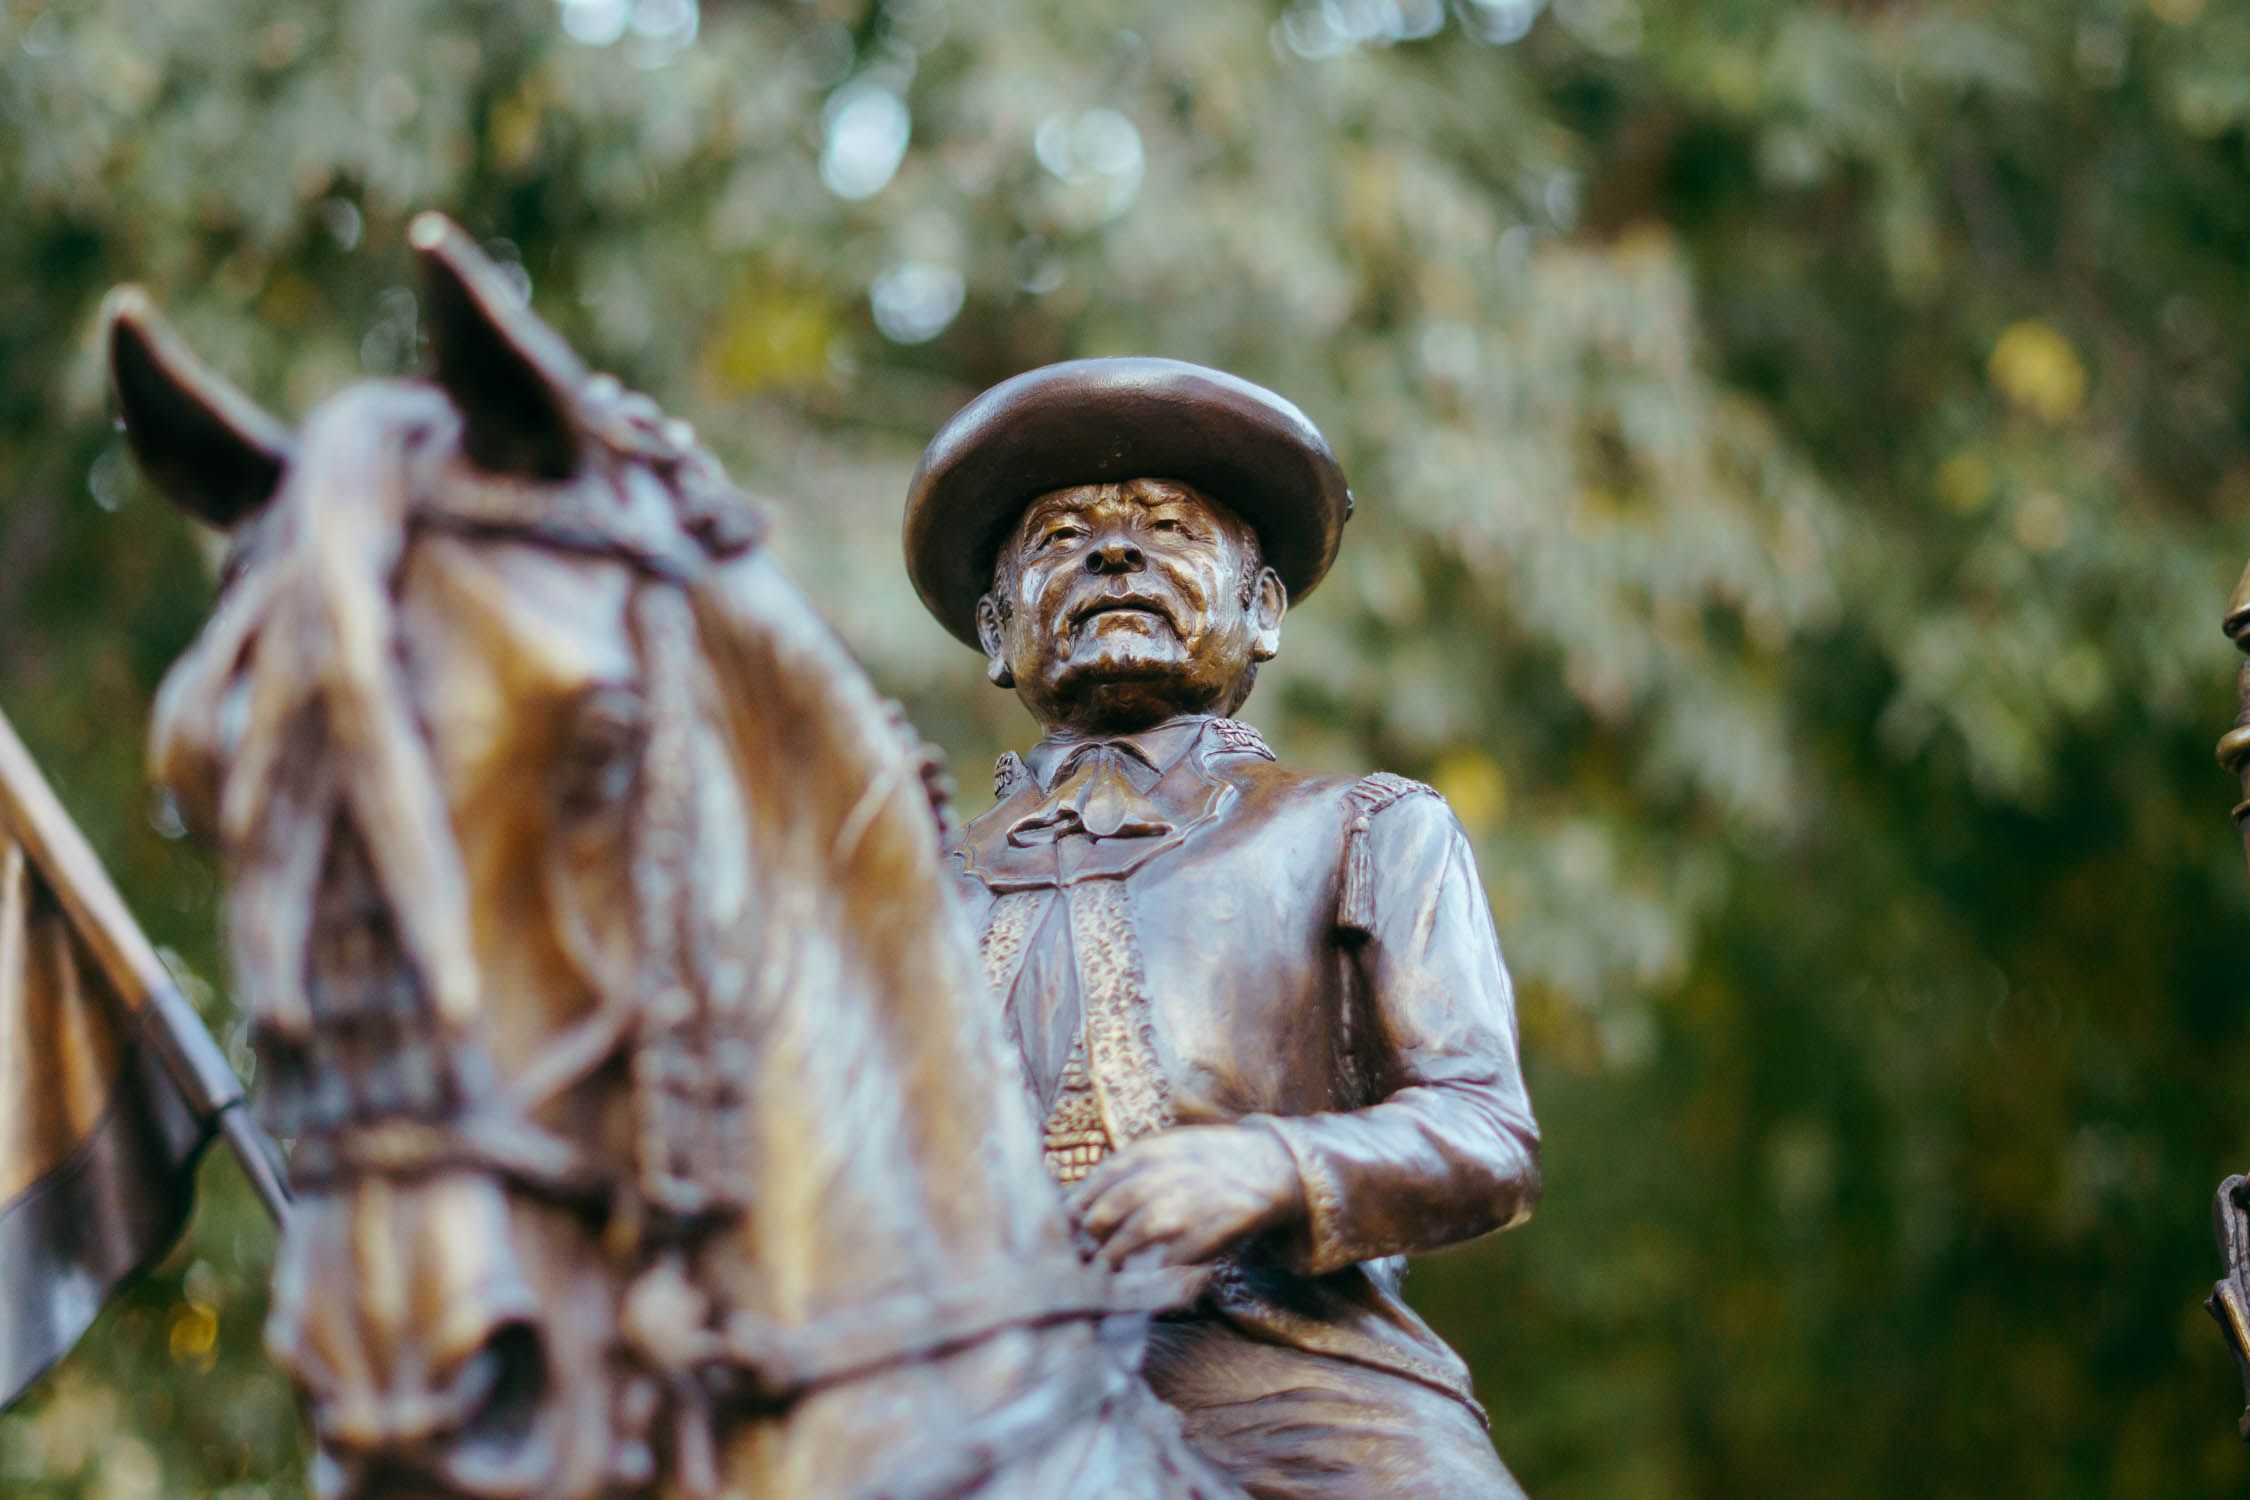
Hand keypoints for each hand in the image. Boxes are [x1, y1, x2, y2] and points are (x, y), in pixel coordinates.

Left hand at [1065, 1124, 1304, 1268]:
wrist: (1261, 1169)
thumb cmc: (1204, 1161)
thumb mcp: (1162, 1149)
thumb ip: (1124, 1171)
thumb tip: (1078, 1205)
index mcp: (1139, 1156)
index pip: (1088, 1190)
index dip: (1072, 1215)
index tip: (1068, 1230)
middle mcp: (1149, 1183)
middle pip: (1097, 1219)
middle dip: (1087, 1240)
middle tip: (1084, 1253)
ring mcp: (1170, 1215)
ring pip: (1120, 1246)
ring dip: (1110, 1261)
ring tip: (1110, 1267)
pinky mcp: (1189, 1243)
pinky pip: (1155, 1266)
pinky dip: (1146, 1274)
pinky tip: (1144, 1274)